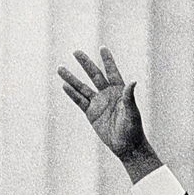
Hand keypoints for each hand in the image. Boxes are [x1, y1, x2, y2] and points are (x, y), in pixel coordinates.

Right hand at [56, 48, 162, 179]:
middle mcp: (107, 94)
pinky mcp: (91, 114)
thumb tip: (133, 82)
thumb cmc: (133, 129)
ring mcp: (98, 103)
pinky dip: (72, 94)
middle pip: (94, 75)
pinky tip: (64, 85)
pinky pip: (80, 101)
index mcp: (119, 91)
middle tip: (76, 52)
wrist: (126, 146)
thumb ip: (129, 97)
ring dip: (72, 78)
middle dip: (85, 64)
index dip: (108, 61)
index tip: (102, 48)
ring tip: (60, 68)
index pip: (112, 72)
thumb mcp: (132, 112)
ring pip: (82, 87)